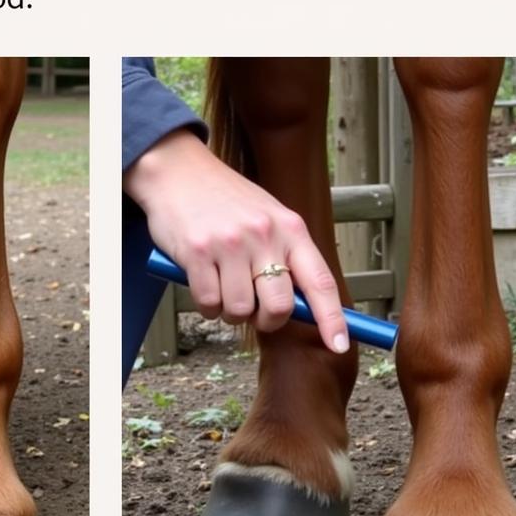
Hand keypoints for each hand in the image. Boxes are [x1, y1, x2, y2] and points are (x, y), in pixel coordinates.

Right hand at [124, 129, 348, 352]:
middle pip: (279, 306)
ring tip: (221, 286)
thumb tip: (303, 305)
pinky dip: (206, 305)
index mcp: (290, 227)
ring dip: (229, 311)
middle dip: (266, 320)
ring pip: (239, 310)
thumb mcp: (267, 217)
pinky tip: (202, 282)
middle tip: (252, 309)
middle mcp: (264, 235)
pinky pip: (208, 303)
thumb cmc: (223, 199)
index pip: (320, 281)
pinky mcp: (197, 253)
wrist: (177, 171)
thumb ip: (286, 254)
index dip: (332, 318)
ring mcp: (230, 244)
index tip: (338, 345)